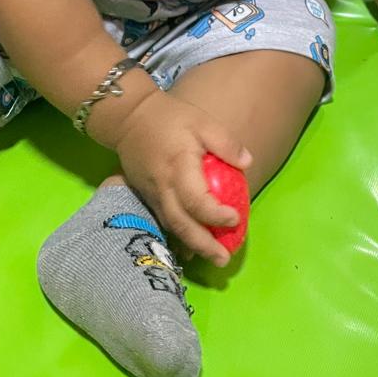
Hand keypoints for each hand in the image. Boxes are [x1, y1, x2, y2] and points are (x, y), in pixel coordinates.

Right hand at [113, 92, 252, 267]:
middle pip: (182, 223)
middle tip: (224, 259)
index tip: (235, 218)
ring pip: (171, 227)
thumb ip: (225, 142)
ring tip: (210, 259)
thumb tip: (247, 163)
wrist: (129, 117)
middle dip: (204, 245)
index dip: (216, 214)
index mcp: (179, 167)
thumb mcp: (202, 122)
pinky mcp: (145, 196)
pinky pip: (162, 221)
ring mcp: (151, 194)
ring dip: (191, 245)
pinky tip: (189, 246)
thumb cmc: (170, 118)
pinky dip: (176, 236)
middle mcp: (163, 187)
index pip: (197, 200)